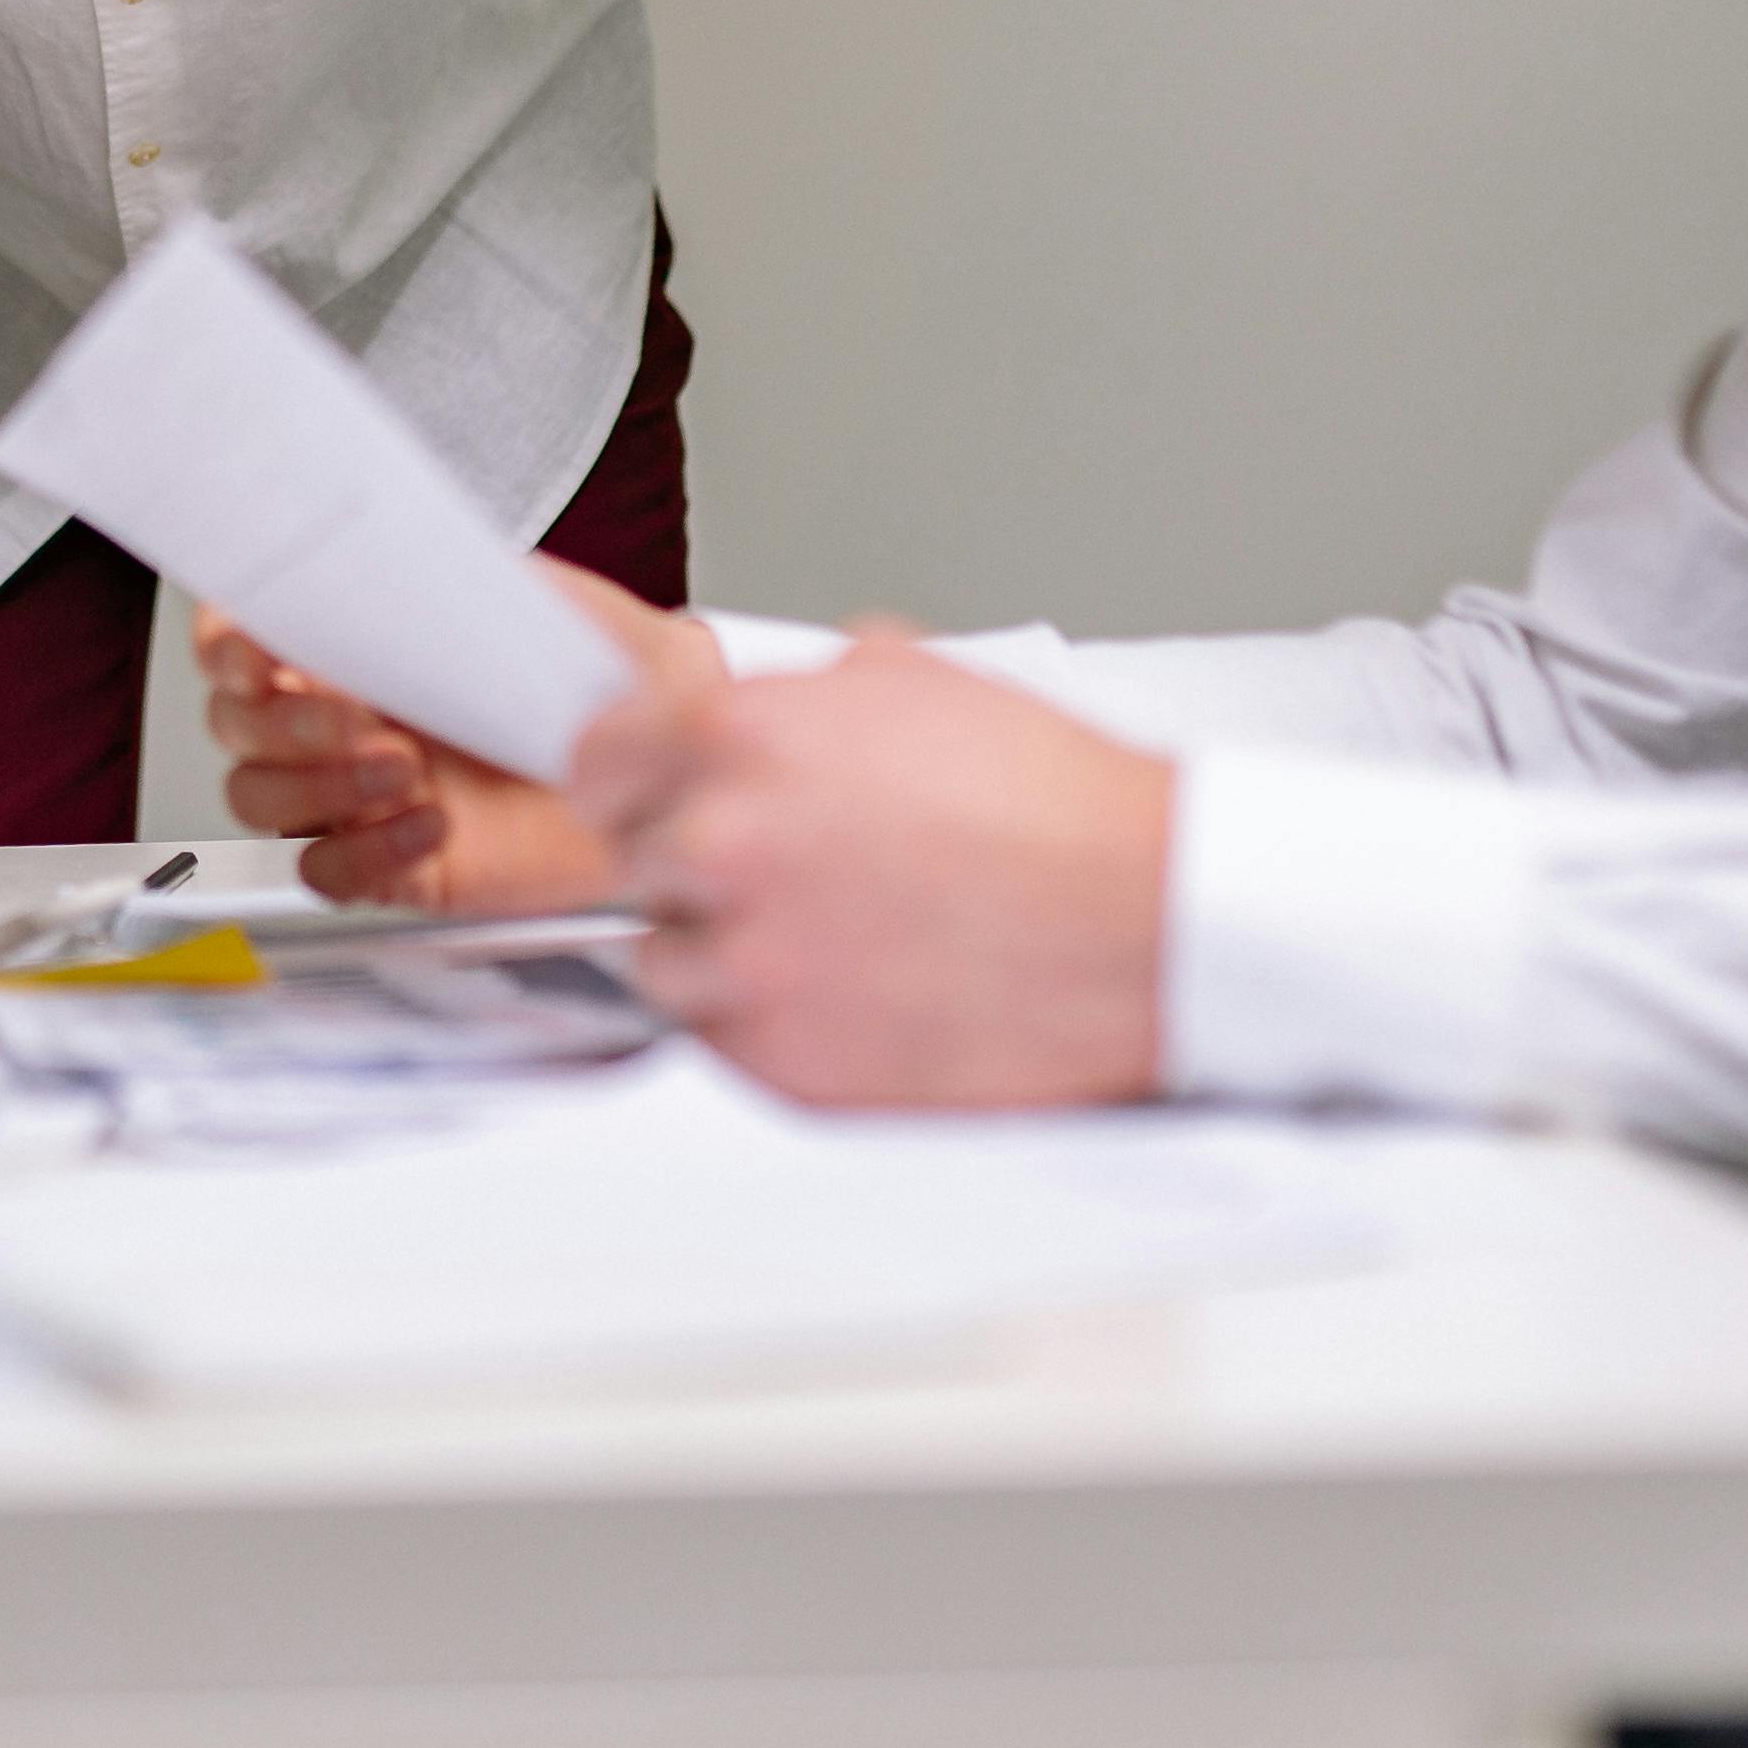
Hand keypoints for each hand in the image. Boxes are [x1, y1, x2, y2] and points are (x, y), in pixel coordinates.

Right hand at [203, 564, 715, 912]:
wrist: (668, 754)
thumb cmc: (600, 669)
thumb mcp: (530, 597)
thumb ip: (444, 581)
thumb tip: (377, 568)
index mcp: (355, 645)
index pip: (240, 642)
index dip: (227, 646)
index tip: (257, 648)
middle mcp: (342, 719)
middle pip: (238, 728)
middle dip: (282, 722)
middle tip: (356, 715)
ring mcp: (360, 794)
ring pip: (263, 798)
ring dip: (318, 783)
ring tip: (404, 768)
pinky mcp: (394, 864)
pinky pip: (328, 870)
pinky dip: (363, 853)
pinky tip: (427, 826)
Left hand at [566, 632, 1172, 1109]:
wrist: (1153, 922)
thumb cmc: (1060, 807)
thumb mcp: (917, 682)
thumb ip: (800, 692)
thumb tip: (755, 701)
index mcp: (743, 735)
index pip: (594, 760)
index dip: (633, 779)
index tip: (654, 796)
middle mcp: (727, 846)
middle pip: (630, 862)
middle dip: (690, 862)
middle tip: (778, 868)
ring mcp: (750, 964)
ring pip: (664, 962)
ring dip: (721, 950)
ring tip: (823, 936)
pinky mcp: (787, 1065)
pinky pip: (719, 1044)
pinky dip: (766, 1022)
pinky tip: (847, 989)